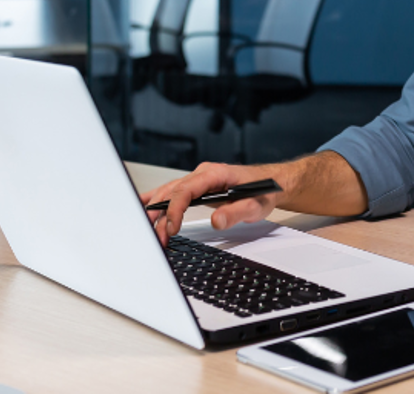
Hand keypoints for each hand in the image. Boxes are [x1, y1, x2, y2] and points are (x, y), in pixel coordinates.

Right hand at [140, 162, 284, 246]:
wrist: (272, 183)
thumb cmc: (264, 191)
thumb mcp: (256, 205)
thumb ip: (237, 212)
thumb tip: (217, 220)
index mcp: (215, 174)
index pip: (186, 190)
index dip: (175, 209)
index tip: (171, 228)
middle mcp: (203, 174)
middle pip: (172, 192)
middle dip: (160, 215)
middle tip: (156, 238)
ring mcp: (198, 179)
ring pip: (169, 192)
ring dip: (157, 212)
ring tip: (148, 233)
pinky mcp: (197, 187)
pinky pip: (172, 192)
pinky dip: (156, 200)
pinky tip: (141, 206)